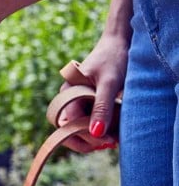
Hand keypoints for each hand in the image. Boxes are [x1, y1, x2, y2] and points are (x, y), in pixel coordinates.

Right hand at [57, 33, 128, 151]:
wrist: (118, 42)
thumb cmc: (113, 59)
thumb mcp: (109, 83)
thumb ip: (102, 108)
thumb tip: (96, 133)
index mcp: (67, 94)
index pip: (70, 125)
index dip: (85, 136)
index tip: (107, 141)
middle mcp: (66, 100)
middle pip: (67, 130)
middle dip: (86, 141)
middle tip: (110, 144)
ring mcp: (74, 102)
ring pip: (76, 128)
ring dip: (92, 136)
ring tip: (113, 138)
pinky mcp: (83, 103)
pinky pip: (85, 121)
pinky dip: (97, 128)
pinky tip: (112, 130)